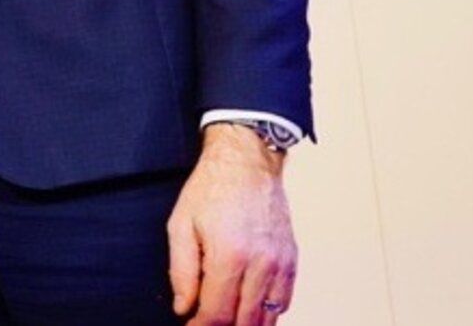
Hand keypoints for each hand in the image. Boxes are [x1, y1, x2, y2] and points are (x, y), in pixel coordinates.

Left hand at [168, 125, 297, 325]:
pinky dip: (267, 313)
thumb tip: (183, 307)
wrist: (247, 162)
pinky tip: (248, 308)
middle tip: (205, 322)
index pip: (218, 314)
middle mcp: (261, 264)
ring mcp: (281, 264)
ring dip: (246, 325)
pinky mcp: (292, 260)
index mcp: (229, 256)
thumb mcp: (180, 225)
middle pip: (245, 322)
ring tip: (225, 319)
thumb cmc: (211, 189)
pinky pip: (285, 302)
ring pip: (268, 317)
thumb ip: (181, 271)